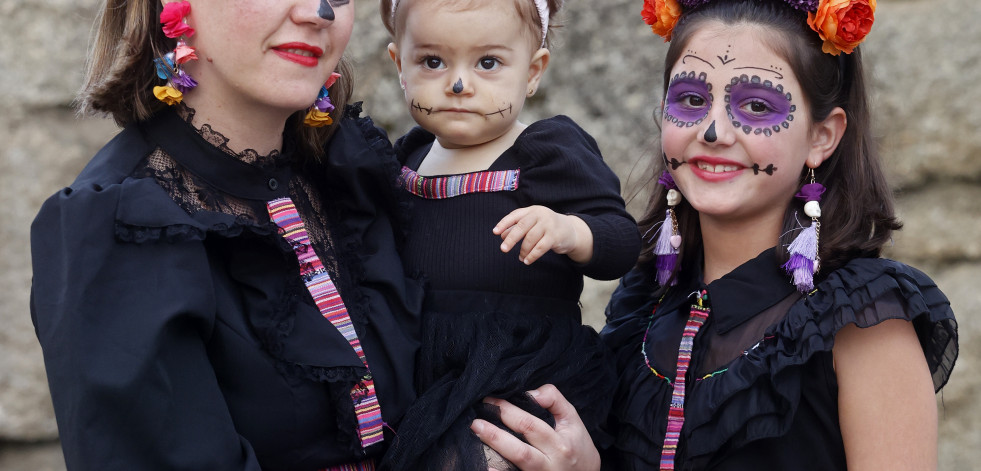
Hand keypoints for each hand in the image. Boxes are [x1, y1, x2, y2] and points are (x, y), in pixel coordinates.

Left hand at [470, 384, 600, 470]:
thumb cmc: (577, 445)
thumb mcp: (572, 420)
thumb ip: (554, 400)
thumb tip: (531, 393)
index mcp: (560, 443)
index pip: (531, 425)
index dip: (509, 411)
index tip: (493, 401)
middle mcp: (551, 462)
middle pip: (521, 447)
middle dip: (496, 430)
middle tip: (478, 416)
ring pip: (518, 463)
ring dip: (496, 447)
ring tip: (477, 431)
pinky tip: (486, 468)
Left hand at [493, 206, 592, 264]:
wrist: (570, 230)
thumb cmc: (546, 227)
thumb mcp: (532, 225)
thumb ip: (517, 228)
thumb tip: (501, 236)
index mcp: (532, 210)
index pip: (515, 215)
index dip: (504, 223)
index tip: (495, 232)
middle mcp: (540, 215)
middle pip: (522, 226)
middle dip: (511, 239)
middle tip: (503, 249)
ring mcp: (549, 225)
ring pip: (530, 239)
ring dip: (523, 250)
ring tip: (520, 258)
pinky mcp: (555, 236)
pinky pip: (540, 247)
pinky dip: (532, 255)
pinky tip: (527, 260)